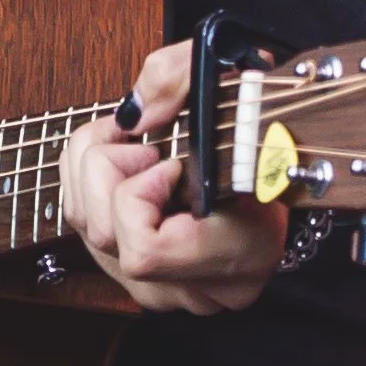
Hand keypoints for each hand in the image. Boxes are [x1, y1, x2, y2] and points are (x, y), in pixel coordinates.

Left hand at [59, 41, 289, 314]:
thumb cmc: (262, 134)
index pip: (144, 250)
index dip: (140, 196)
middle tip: (150, 148)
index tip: (171, 163)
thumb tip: (132, 114)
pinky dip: (91, 182)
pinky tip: (124, 163)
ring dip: (97, 172)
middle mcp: (197, 284)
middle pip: (106, 236)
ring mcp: (165, 287)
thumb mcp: (233, 85)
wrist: (280, 171)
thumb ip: (179, 78)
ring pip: (88, 229)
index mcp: (236, 254)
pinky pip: (85, 226)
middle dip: (112, 171)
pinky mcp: (137, 273)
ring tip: (139, 150)